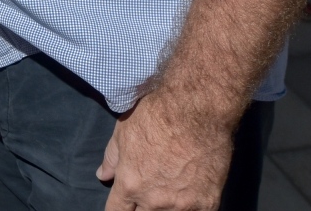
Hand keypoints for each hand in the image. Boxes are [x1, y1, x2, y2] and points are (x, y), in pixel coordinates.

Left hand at [97, 92, 231, 210]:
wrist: (197, 109)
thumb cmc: (157, 115)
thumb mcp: (123, 132)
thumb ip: (112, 158)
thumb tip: (103, 175)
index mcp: (130, 184)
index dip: (118, 209)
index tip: (124, 205)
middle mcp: (154, 201)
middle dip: (141, 208)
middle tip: (149, 193)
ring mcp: (182, 205)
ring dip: (165, 209)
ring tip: (169, 191)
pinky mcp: (207, 204)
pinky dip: (190, 208)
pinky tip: (190, 197)